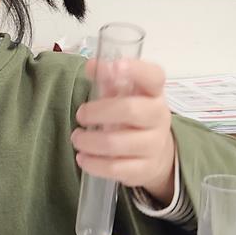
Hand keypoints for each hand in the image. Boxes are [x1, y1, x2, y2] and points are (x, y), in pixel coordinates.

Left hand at [71, 58, 175, 203]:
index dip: (136, 70)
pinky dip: (94, 164)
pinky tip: (83, 158)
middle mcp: (158, 117)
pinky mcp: (144, 169)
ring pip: (118, 143)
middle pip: (130, 110)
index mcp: (154, 94)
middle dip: (98, 112)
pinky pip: (116, 168)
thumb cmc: (134, 118)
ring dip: (90, 141)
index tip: (115, 66)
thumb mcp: (125, 96)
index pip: (153, 77)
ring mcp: (154, 145)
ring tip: (77, 138)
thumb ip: (109, 79)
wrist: (157, 154)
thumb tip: (92, 65)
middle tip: (81, 115)